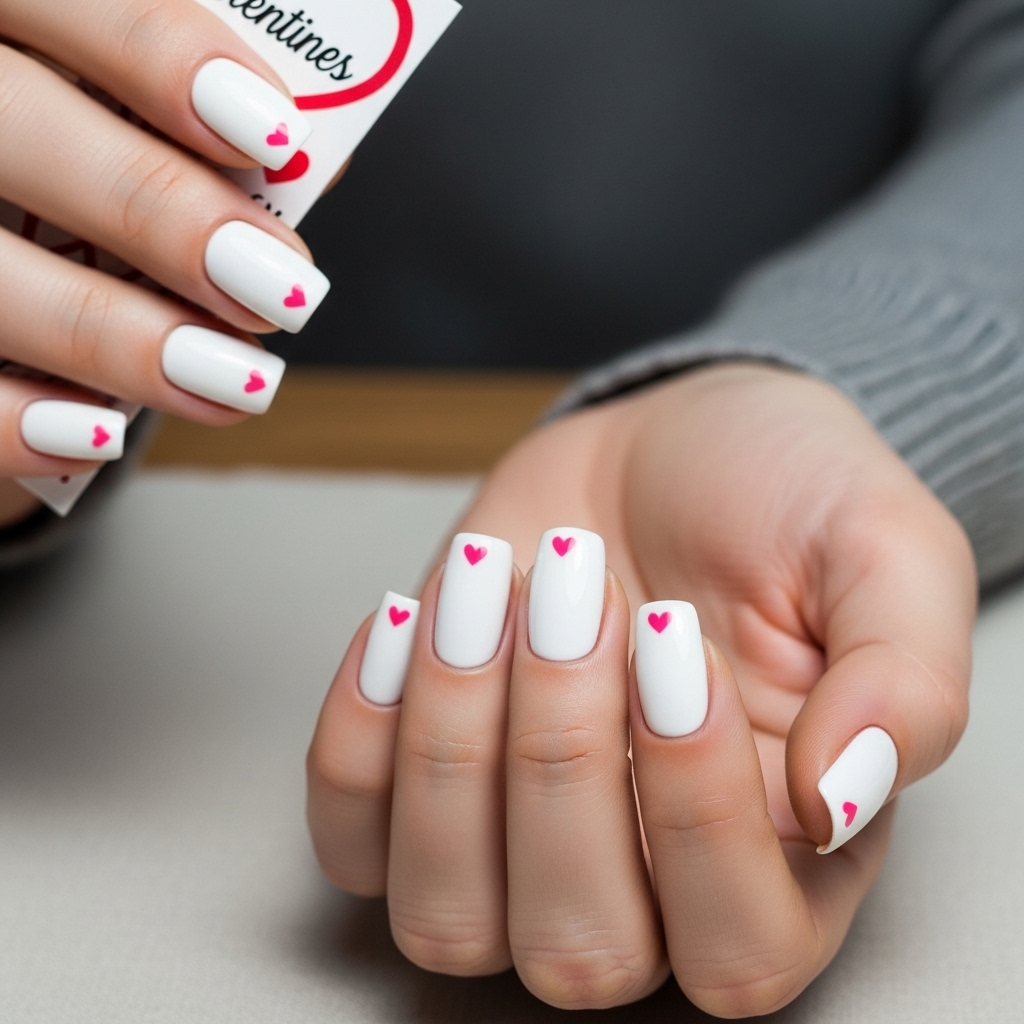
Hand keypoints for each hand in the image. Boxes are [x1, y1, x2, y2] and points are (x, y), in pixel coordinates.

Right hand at [0, 0, 329, 494]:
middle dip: (164, 213)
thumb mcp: (135, 112)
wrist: (3, 254)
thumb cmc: (79, 171)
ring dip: (126, 341)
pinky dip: (23, 424)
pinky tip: (102, 434)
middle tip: (281, 287)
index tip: (276, 137)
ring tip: (240, 380)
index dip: (158, 52)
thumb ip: (208, 114)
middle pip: (14, 125)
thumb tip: (313, 152)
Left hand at [307, 363, 975, 1015]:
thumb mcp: (885, 555)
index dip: (692, 807)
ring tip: (491, 588)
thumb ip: (902, 684)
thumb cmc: (779, 502)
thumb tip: (837, 799)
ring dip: (452, 741)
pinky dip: (360, 733)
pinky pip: (353, 839)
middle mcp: (649, 889)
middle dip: (559, 754)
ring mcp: (518, 852)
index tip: (670, 634)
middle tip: (571, 590)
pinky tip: (413, 617)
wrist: (667, 448)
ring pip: (447, 916)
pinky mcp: (426, 791)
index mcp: (788, 864)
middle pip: (577, 944)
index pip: (737, 946)